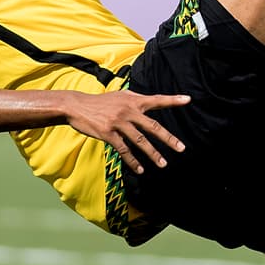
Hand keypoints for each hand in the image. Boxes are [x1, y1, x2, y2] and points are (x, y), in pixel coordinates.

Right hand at [64, 90, 189, 173]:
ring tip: (163, 164)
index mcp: (134, 100)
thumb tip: (150, 101)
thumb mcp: (121, 96)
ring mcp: (118, 123)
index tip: (188, 99)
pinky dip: (132, 160)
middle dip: (168, 139)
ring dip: (152, 154)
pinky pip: (124, 150)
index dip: (173, 100)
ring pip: (140, 141)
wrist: (77, 106)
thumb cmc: (101, 102)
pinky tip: (140, 169)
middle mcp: (129, 111)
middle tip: (181, 148)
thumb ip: (136, 100)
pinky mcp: (108, 134)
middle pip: (153, 126)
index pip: (157, 100)